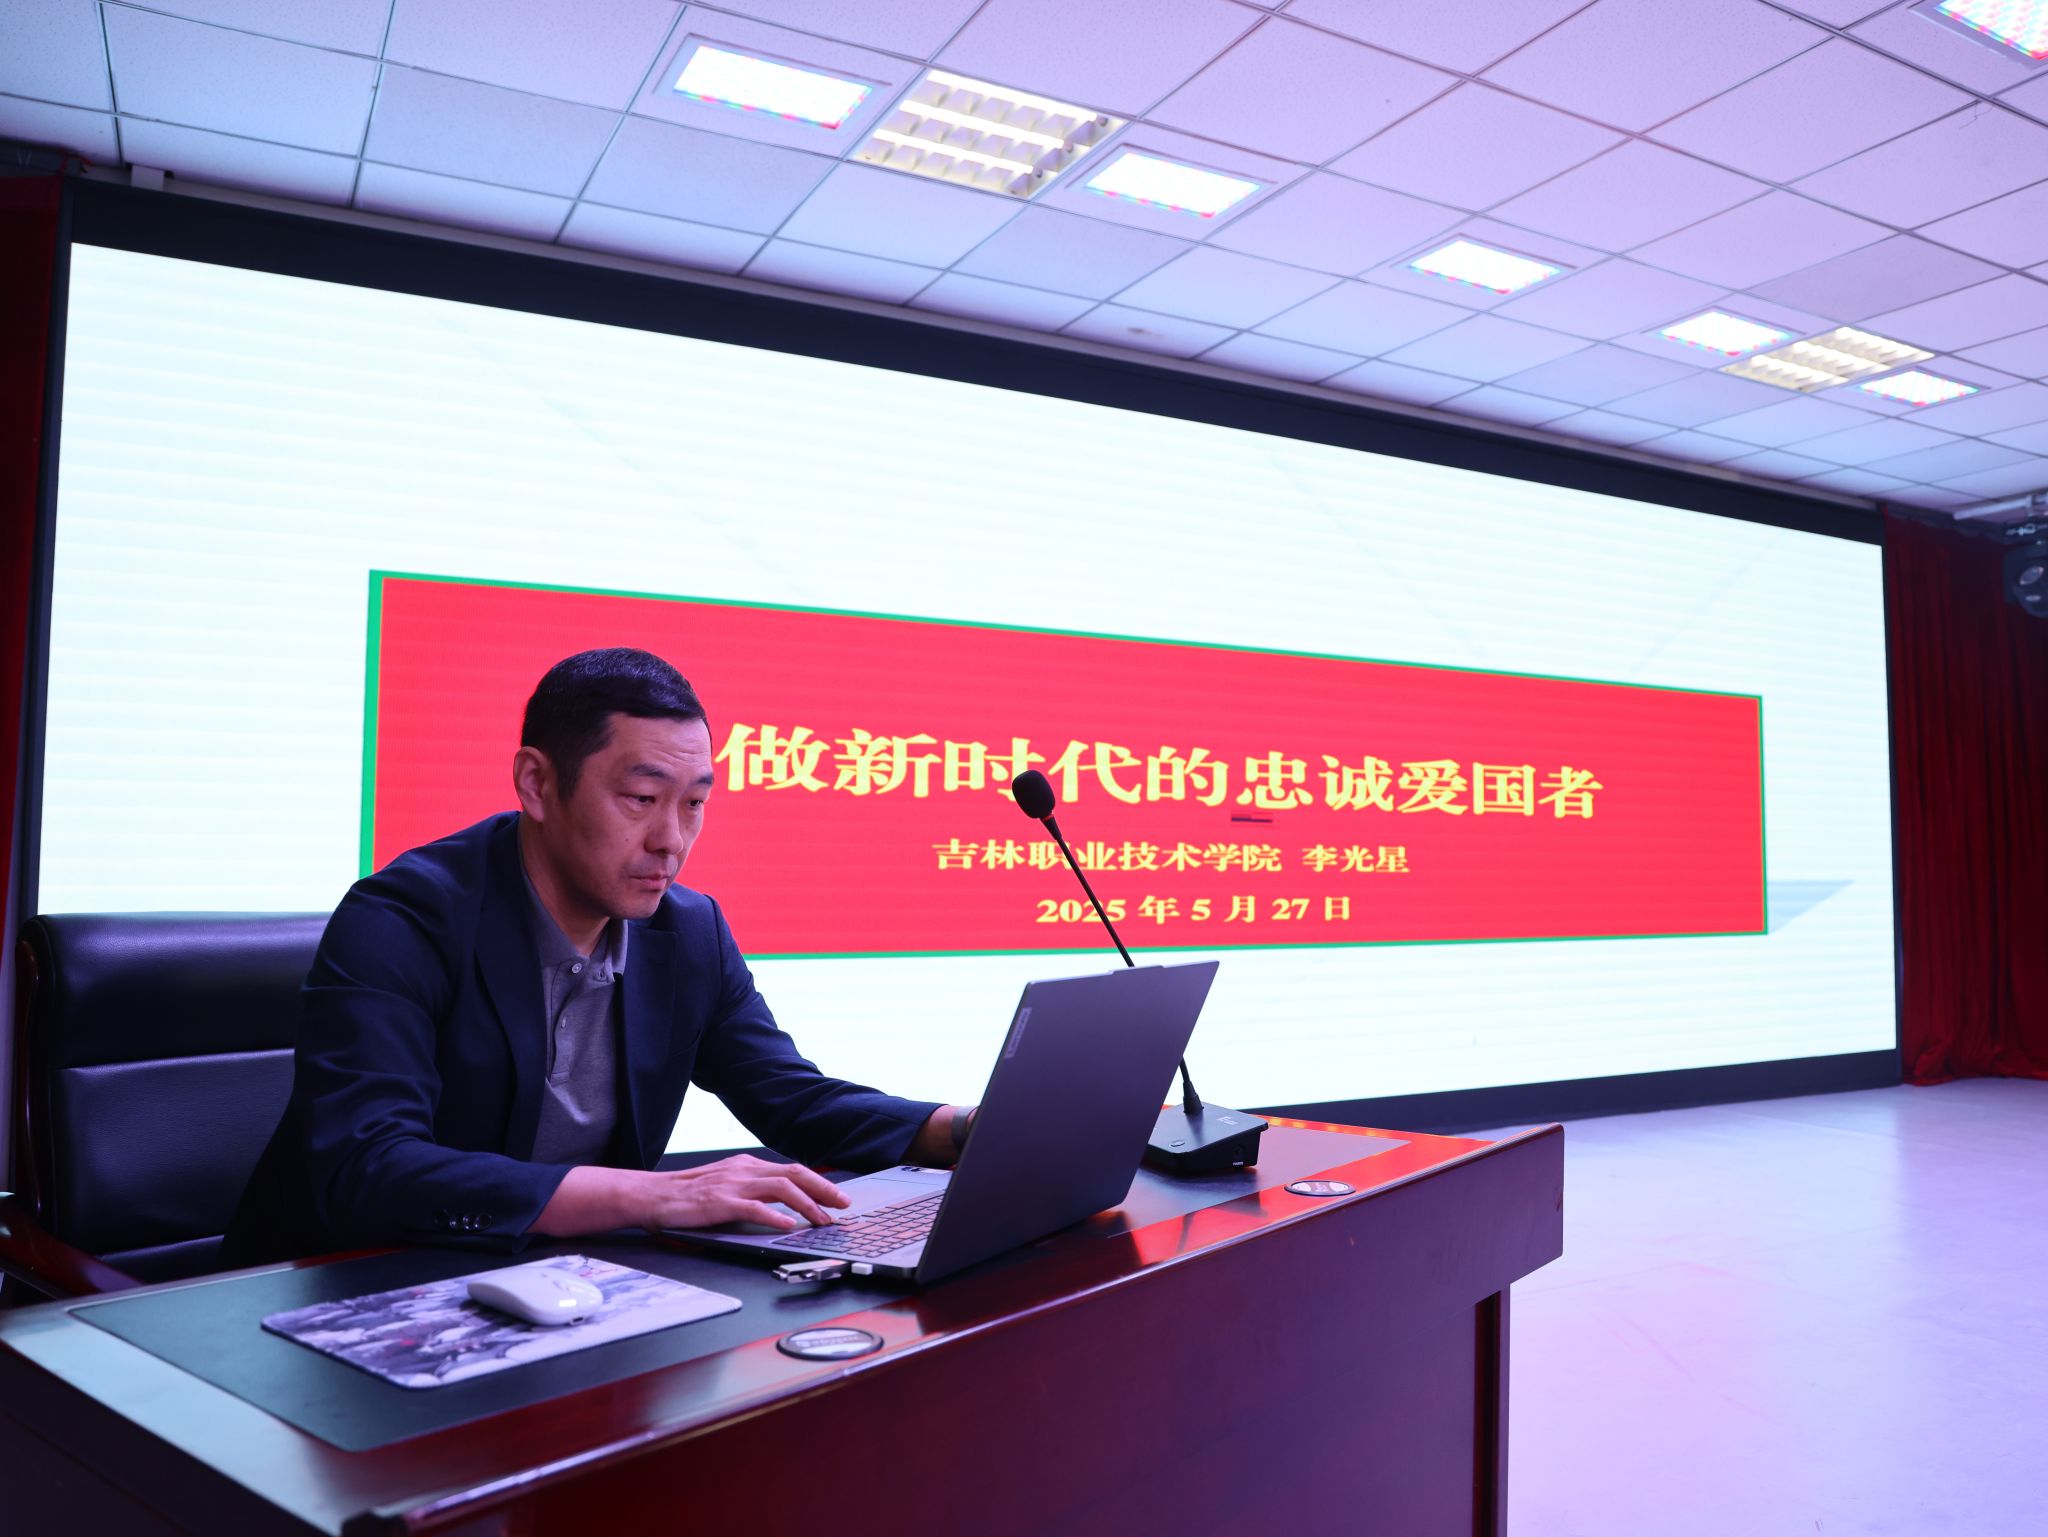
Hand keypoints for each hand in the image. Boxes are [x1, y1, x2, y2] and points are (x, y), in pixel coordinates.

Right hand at [635, 1155, 851, 1231]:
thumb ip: (751, 1190)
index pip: (792, 1170)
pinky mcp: (719, 1202)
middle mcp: (744, 1169)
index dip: (819, 1182)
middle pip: (794, 1174)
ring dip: (807, 1204)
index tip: (838, 1196)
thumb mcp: (725, 1185)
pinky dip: (775, 1217)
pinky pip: (754, 1208)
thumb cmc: (687, 1195)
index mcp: (747, 1165)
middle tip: (844, 1205)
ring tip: (823, 1220)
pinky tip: (789, 1226)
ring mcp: (732, 1184)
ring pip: (781, 1189)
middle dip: (824, 1189)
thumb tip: (782, 1204)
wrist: (651, 1195)